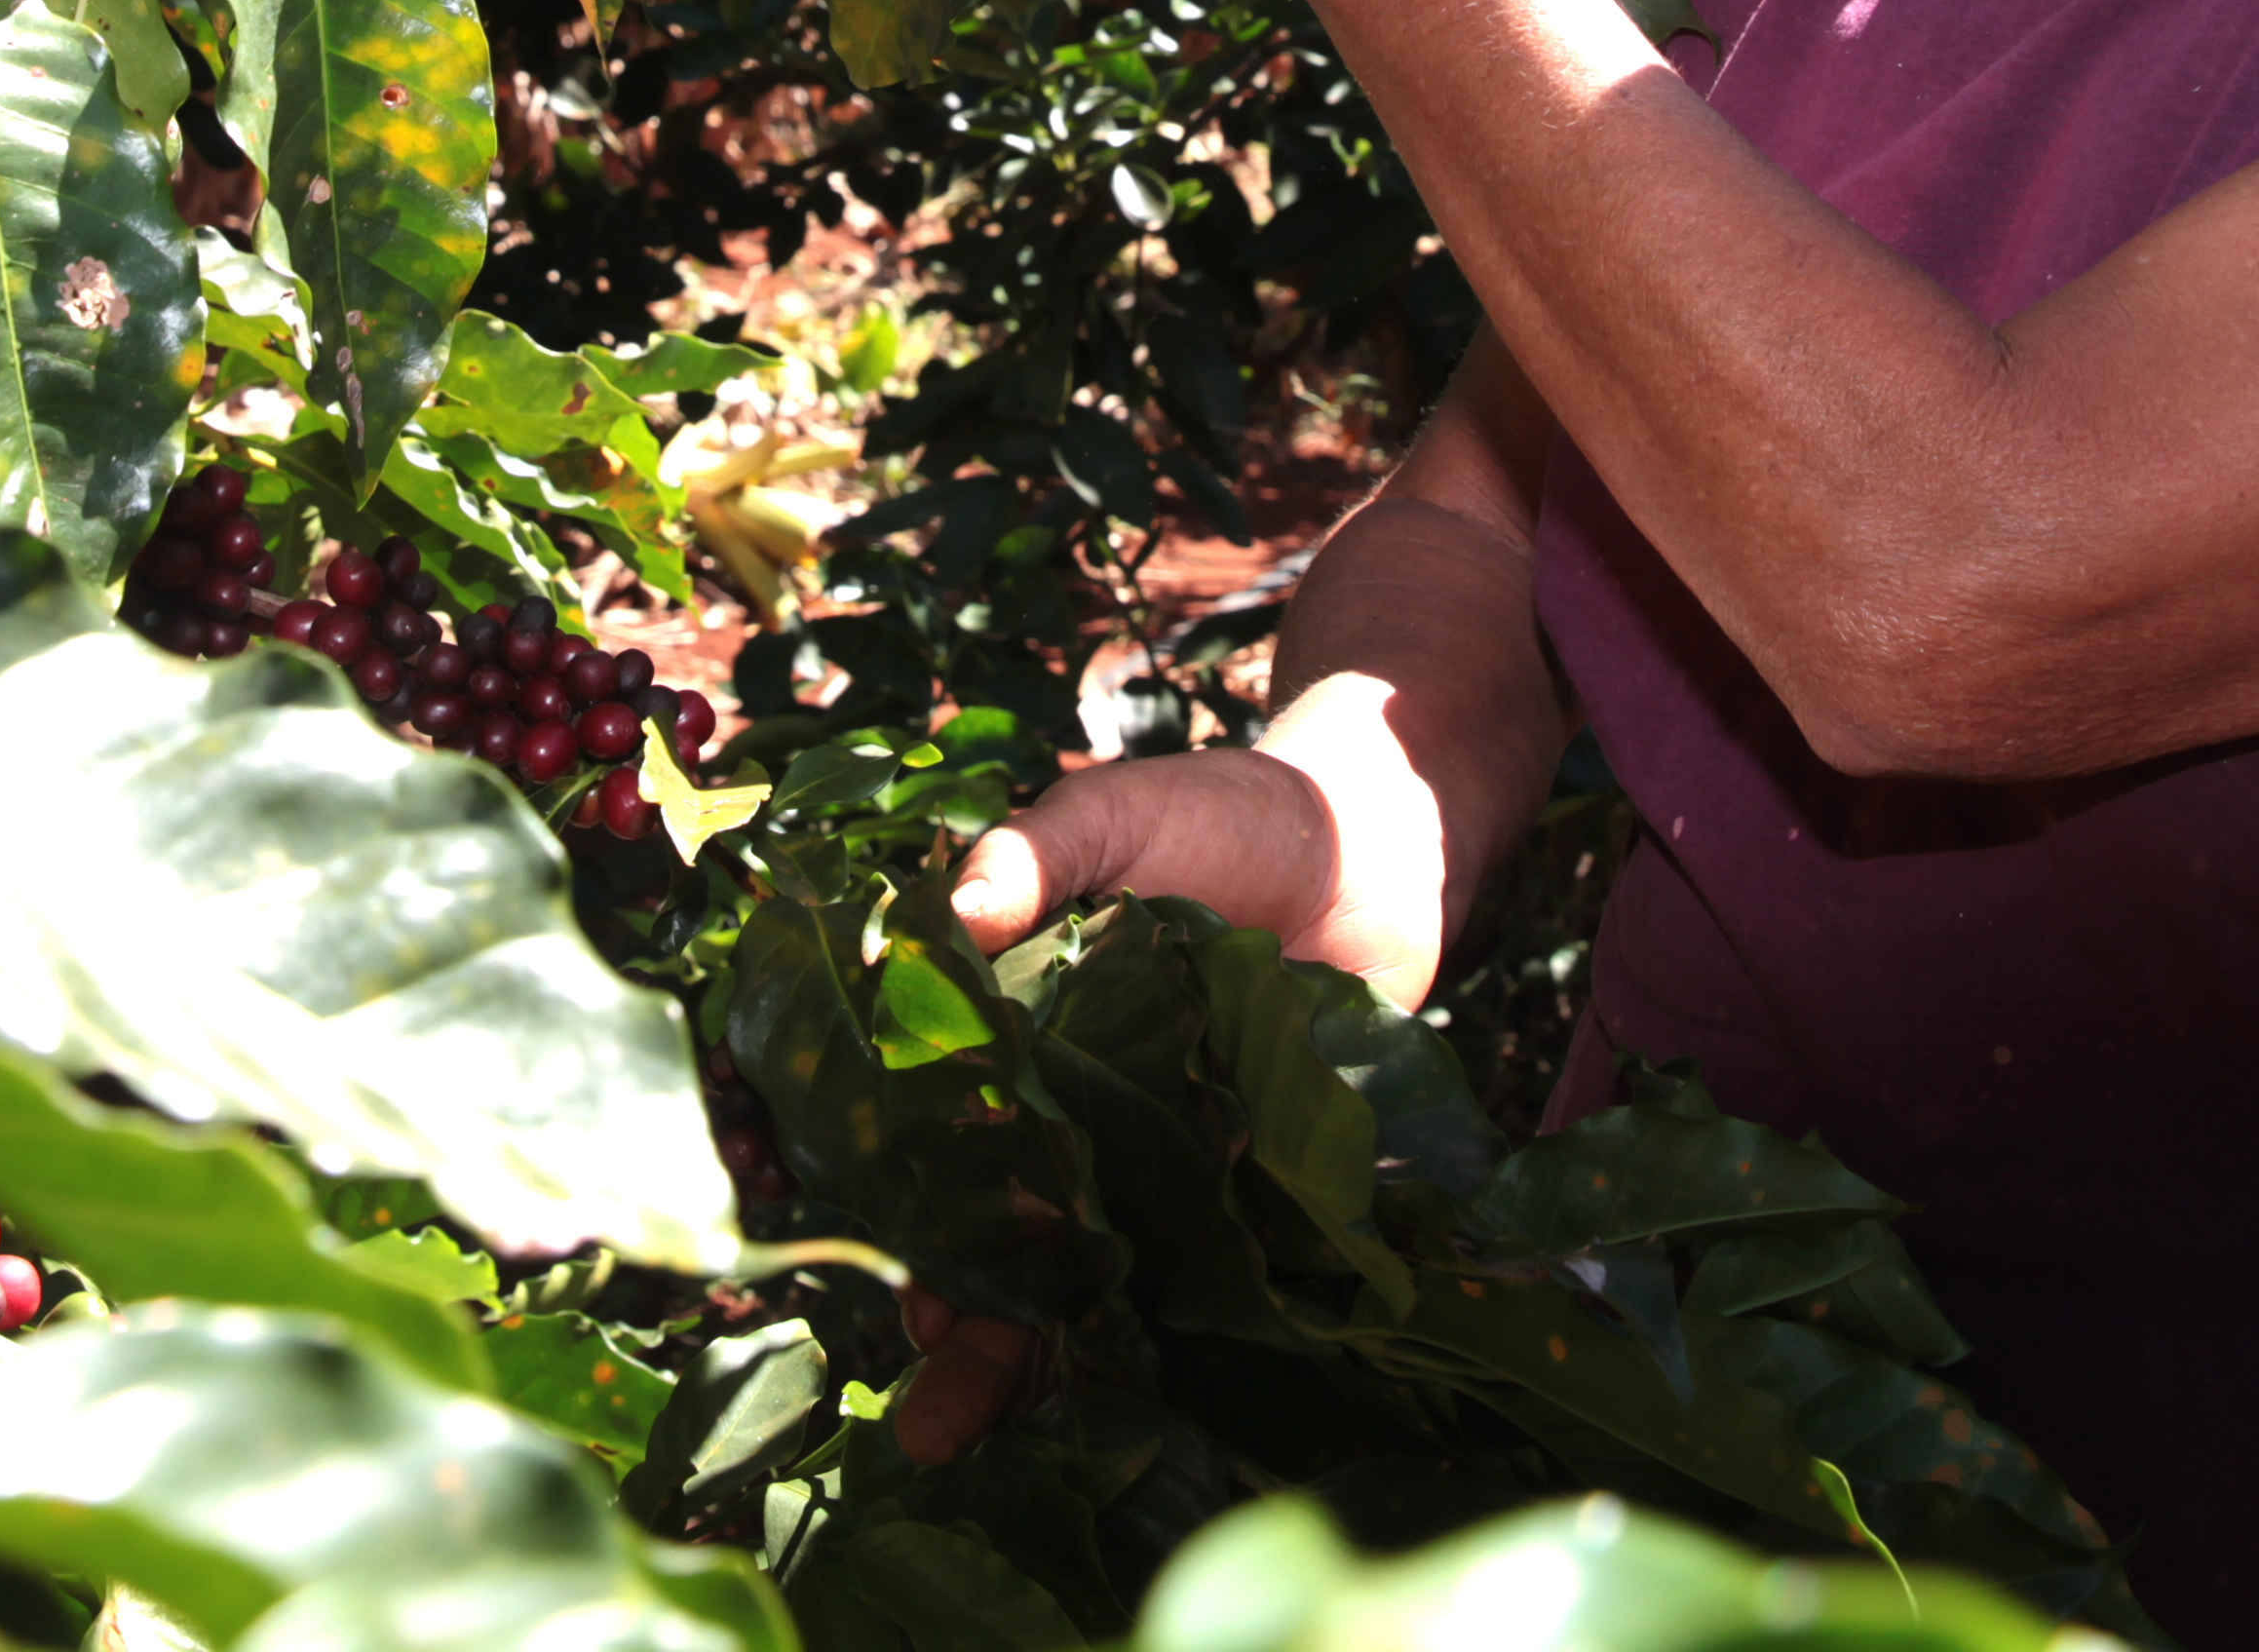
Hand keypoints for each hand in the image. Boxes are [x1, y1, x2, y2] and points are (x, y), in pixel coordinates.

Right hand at [888, 727, 1462, 1471]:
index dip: (899, 1219)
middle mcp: (1070, 1126)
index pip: (929, 1149)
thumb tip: (958, 909)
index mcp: (1008, 1046)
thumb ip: (1032, 854)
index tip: (888, 1282)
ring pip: (1086, 1290)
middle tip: (926, 1420)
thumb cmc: (1220, 814)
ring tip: (985, 1443)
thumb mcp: (1112, 818)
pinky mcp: (1253, 1196)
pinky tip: (1135, 1414)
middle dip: (958, 1339)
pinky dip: (1172, 1342)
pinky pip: (1204, 1283)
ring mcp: (1159, 1172)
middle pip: (998, 1250)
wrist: (1370, 837)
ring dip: (1038, 1368)